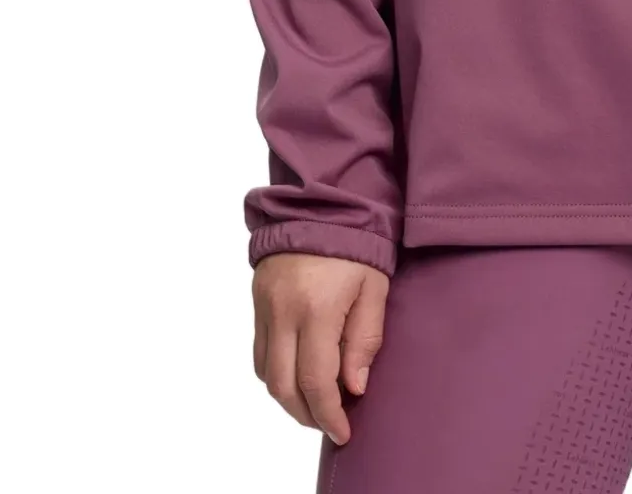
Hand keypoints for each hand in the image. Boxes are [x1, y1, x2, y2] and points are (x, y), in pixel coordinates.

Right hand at [252, 251, 390, 443]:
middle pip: (283, 386)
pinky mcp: (257, 301)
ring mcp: (265, 307)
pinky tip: (297, 373)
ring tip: (315, 402)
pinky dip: (276, 372)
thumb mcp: (374, 288)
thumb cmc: (358, 243)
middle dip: (306, 414)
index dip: (328, 414)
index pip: (315, 380)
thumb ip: (364, 339)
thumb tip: (354, 387)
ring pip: (266, 373)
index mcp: (316, 308)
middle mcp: (283, 311)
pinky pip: (260, 351)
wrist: (322, 201)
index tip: (343, 432)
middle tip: (329, 422)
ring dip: (288, 397)